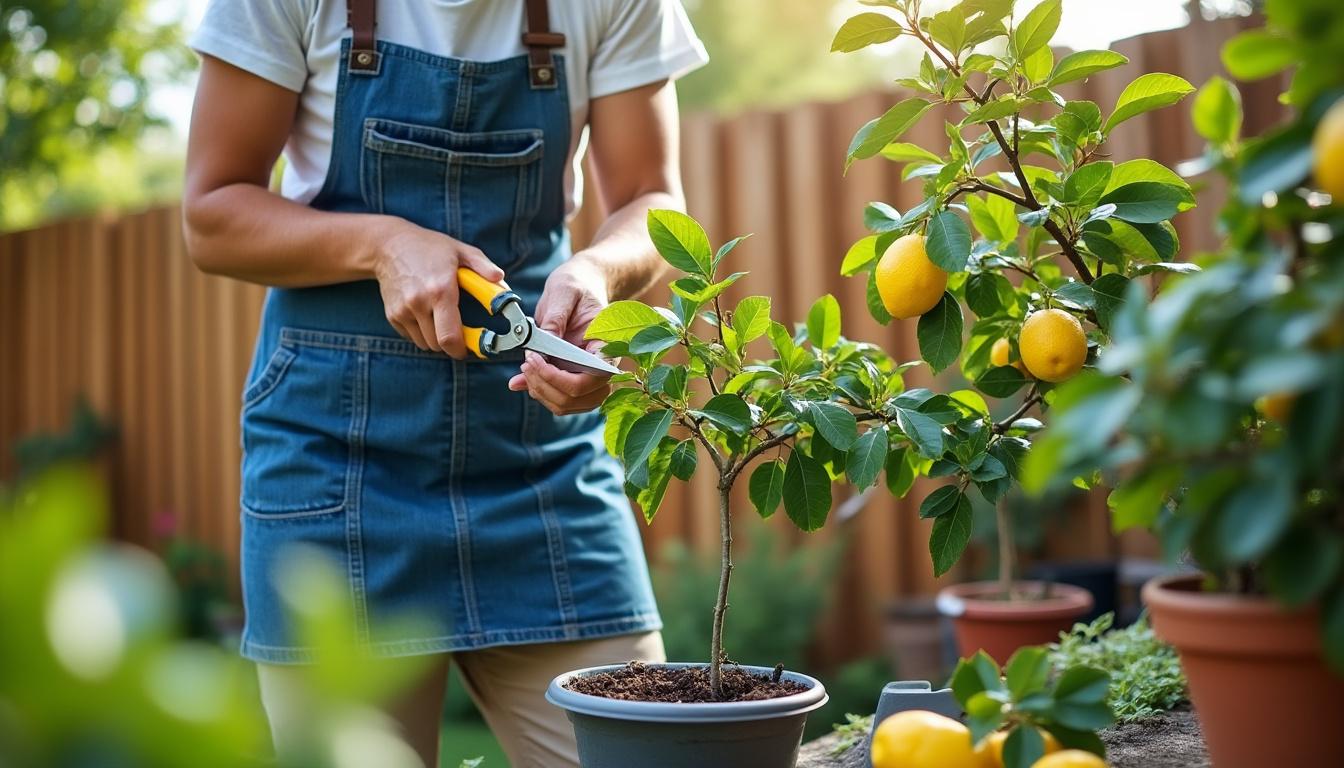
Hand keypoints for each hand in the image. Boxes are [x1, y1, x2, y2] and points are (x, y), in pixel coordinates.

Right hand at [373, 219, 503, 356]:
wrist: (389, 245)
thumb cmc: (429, 247)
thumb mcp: (460, 250)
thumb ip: (483, 266)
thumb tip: (501, 279)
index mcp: (440, 290)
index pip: (450, 337)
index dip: (461, 350)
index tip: (470, 348)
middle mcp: (419, 303)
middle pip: (438, 345)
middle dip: (451, 344)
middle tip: (459, 333)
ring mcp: (403, 310)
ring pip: (424, 343)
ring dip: (436, 339)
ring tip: (441, 318)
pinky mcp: (392, 315)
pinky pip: (412, 336)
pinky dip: (421, 332)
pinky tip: (425, 313)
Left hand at [508, 257, 613, 414]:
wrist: (580, 286)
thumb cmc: (577, 286)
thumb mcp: (564, 292)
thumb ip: (554, 320)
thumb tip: (539, 348)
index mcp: (607, 346)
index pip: (593, 380)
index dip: (560, 378)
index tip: (534, 359)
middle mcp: (602, 367)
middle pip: (578, 398)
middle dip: (546, 386)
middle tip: (526, 362)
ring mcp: (588, 376)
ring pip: (567, 404)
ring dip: (541, 392)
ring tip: (525, 368)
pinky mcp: (573, 378)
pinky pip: (558, 398)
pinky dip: (538, 392)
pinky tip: (521, 379)